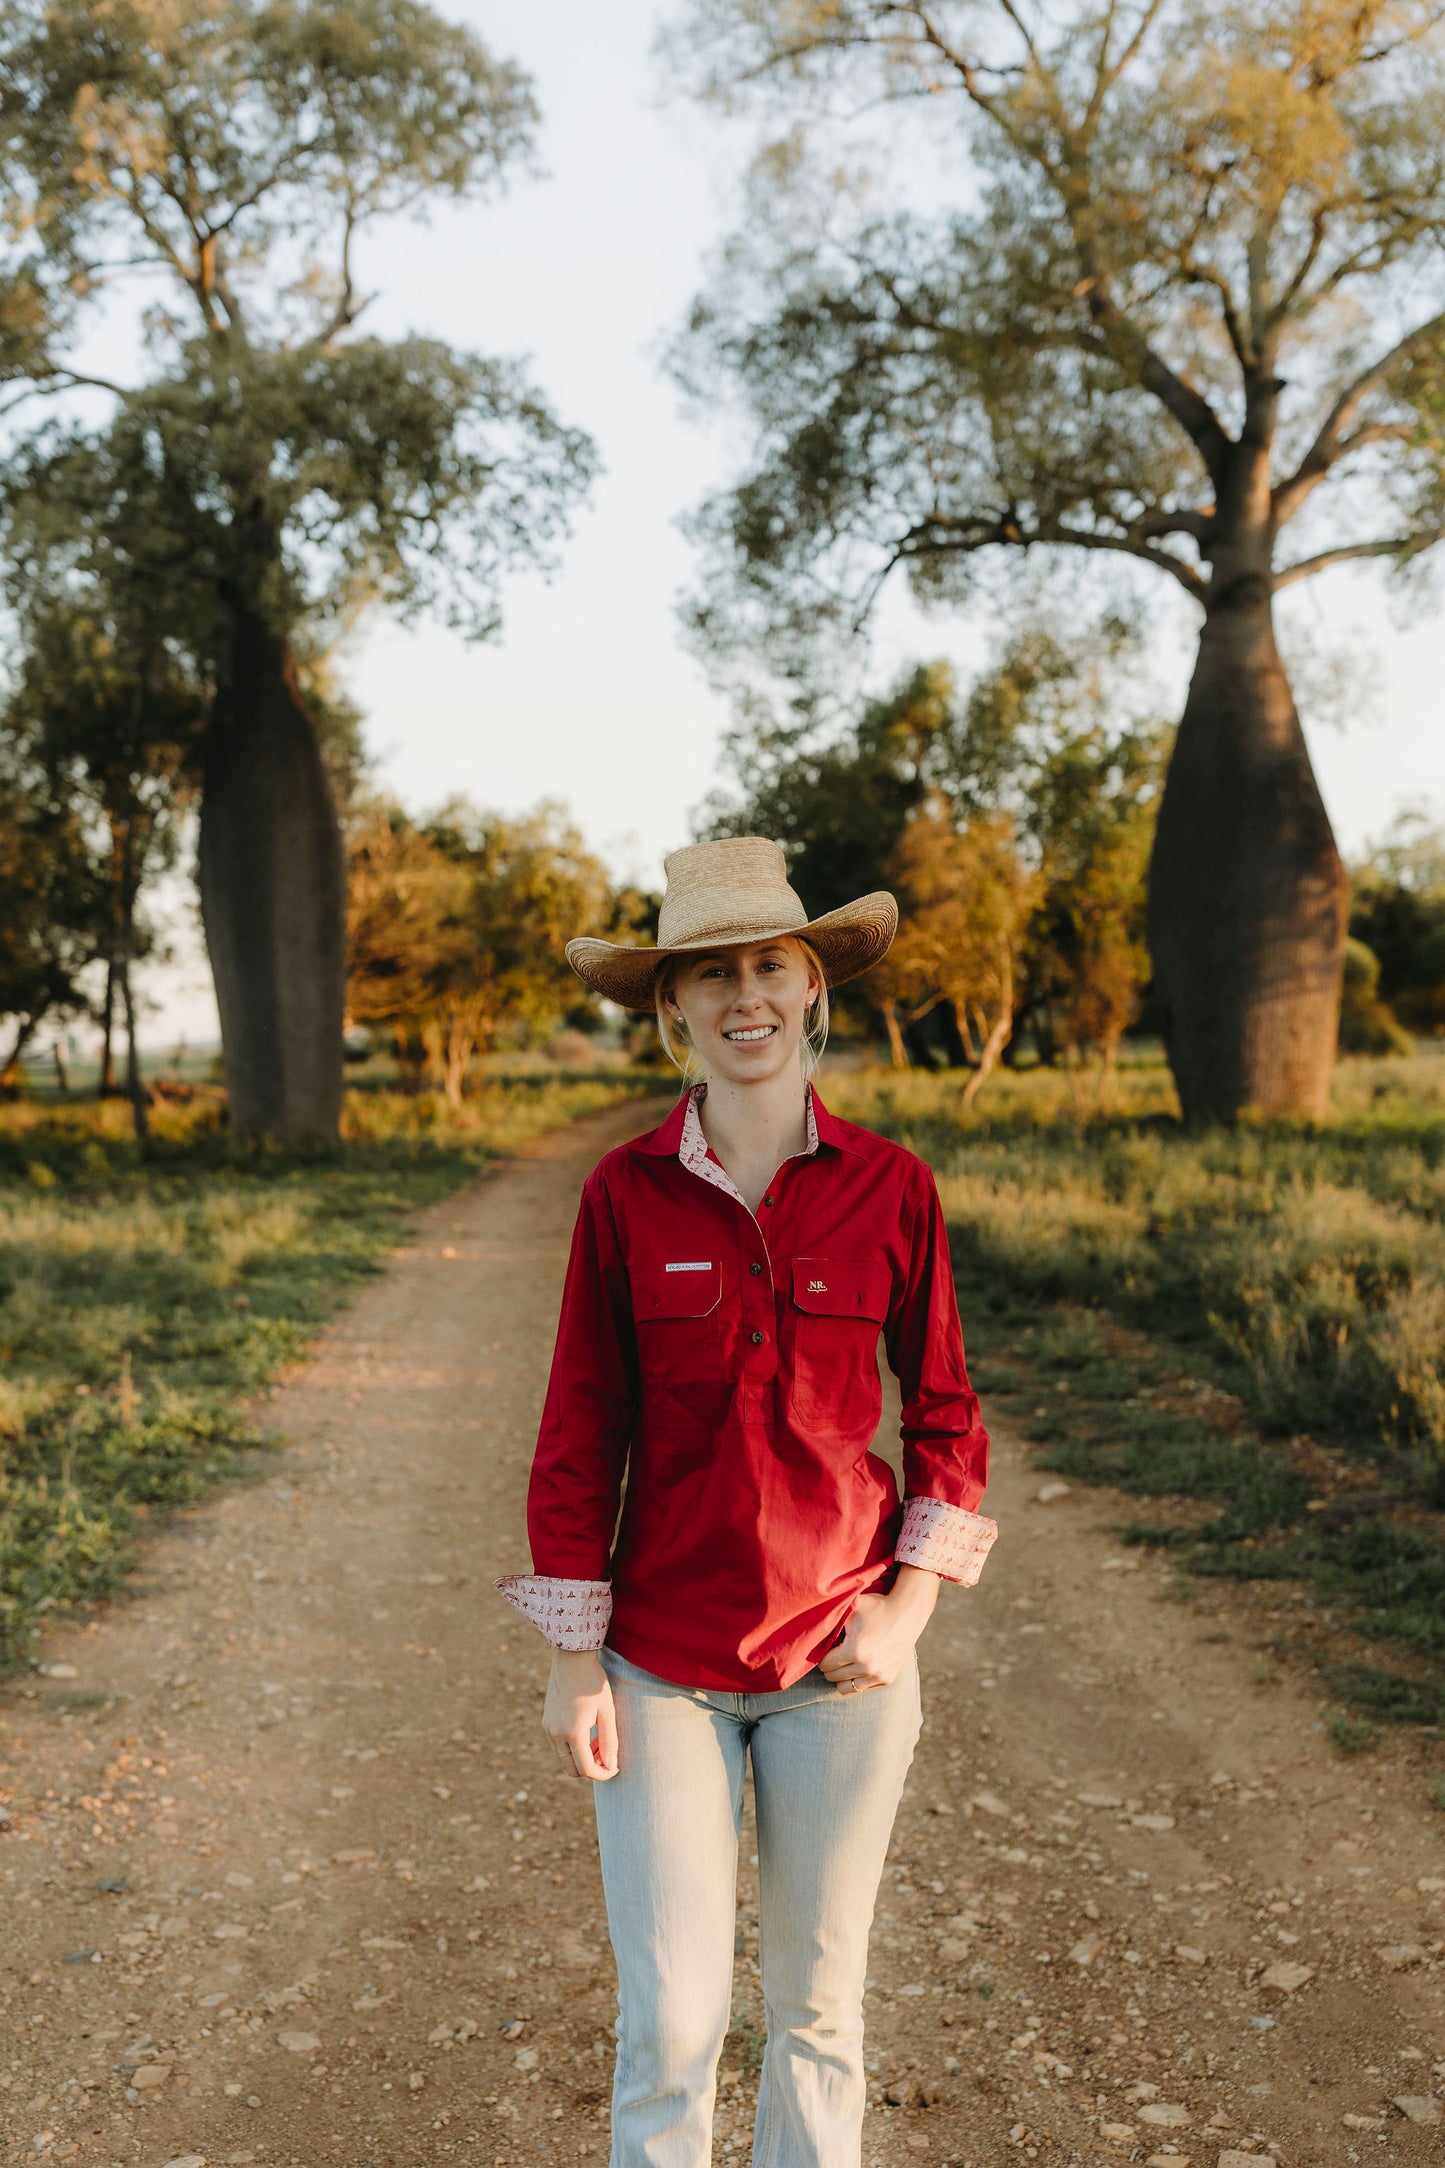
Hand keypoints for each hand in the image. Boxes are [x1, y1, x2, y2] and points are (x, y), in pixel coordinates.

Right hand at [543, 1649, 618, 1780]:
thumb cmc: (593, 1682)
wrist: (571, 1658)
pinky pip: (559, 1745)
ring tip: (599, 1739)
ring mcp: (548, 1728)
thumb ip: (609, 1741)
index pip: (586, 1769)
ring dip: (582, 1757)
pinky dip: (573, 1747)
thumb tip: (610, 1766)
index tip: (615, 1769)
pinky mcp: (546, 1721)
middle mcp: (556, 1733)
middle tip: (607, 1754)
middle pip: (572, 1769)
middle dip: (591, 1768)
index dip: (602, 1774)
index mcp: (573, 1732)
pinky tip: (587, 1731)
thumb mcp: (607, 1711)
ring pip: (565, 1758)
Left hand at [820, 1566, 939, 1693]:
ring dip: (841, 1676)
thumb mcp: (852, 1606)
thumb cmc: (876, 1607)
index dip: (822, 1654)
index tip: (828, 1645)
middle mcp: (866, 1667)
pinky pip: (862, 1688)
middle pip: (832, 1677)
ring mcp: (878, 1675)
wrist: (907, 1613)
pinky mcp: (887, 1679)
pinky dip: (856, 1678)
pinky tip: (859, 1663)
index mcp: (854, 1650)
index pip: (824, 1664)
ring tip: (844, 1661)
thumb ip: (831, 1614)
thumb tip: (807, 1620)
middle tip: (835, 1651)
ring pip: (845, 1688)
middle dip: (830, 1665)